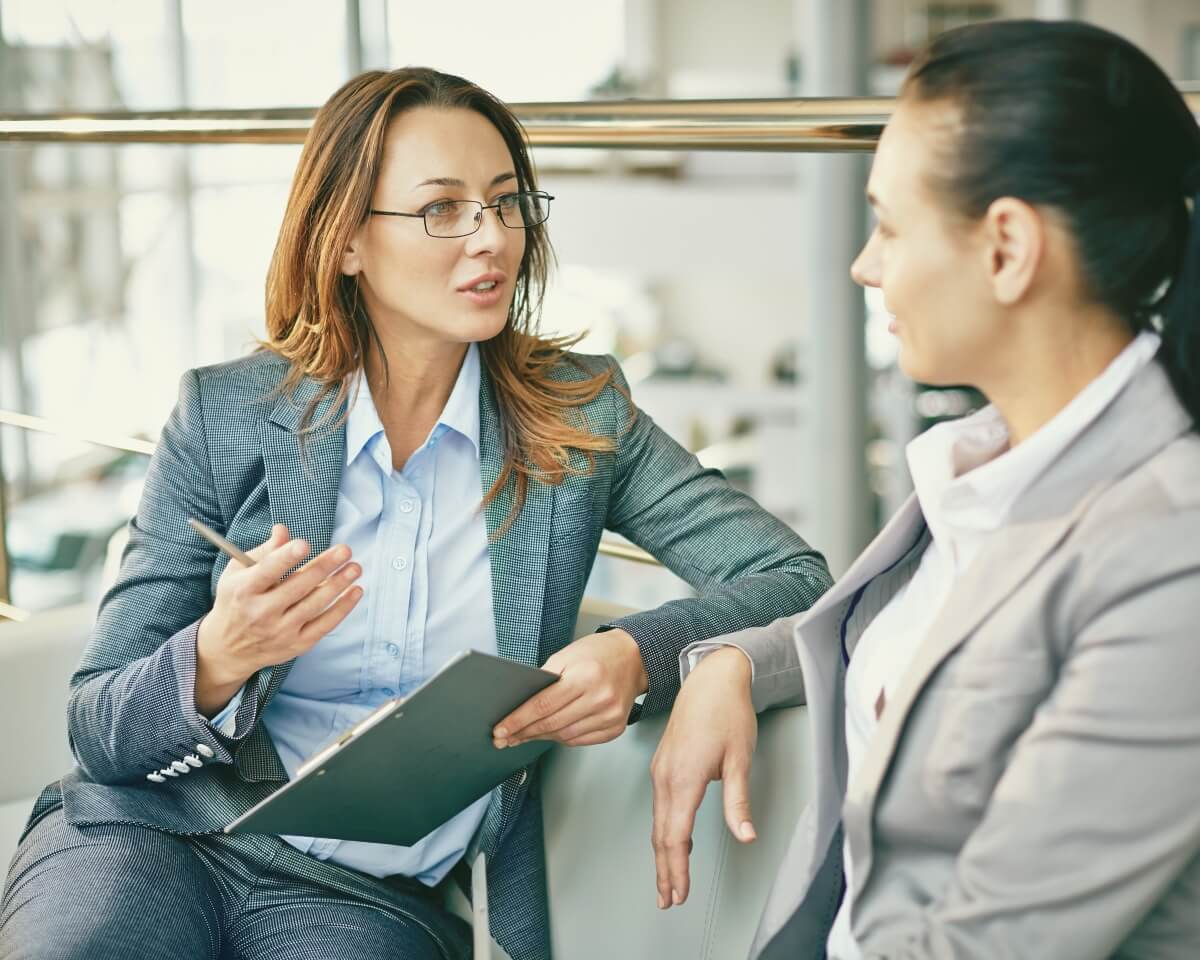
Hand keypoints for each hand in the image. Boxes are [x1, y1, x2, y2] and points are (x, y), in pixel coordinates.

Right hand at [194, 524, 362, 715]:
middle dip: (324, 566)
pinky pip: (324, 625)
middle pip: (298, 586)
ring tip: (355, 567)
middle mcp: (261, 613)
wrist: (228, 649)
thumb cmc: (236, 601)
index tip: (304, 544)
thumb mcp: (238, 573)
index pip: (267, 571)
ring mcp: (280, 631)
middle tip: (345, 550)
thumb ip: (264, 551)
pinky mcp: (296, 645)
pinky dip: (343, 608)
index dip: (286, 557)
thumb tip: (283, 530)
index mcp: (244, 590)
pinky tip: (356, 591)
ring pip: (315, 605)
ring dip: (339, 585)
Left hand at [492, 629, 648, 748]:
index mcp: (585, 677)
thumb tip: (519, 705)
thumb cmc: (598, 653)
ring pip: (565, 736)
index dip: (518, 720)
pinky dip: (562, 738)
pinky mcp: (616, 727)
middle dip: (524, 732)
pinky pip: (580, 740)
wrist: (634, 658)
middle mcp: (600, 698)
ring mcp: (610, 716)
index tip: (501, 730)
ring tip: (524, 735)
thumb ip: (544, 679)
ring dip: (541, 737)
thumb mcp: (566, 655)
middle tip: (504, 738)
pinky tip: (550, 734)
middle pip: (552, 724)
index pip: (543, 705)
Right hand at [650, 646, 756, 908]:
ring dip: (662, 853)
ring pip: (657, 821)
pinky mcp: (663, 764)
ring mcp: (661, 769)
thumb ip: (738, 801)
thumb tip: (745, 834)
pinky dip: (664, 830)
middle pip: (660, 834)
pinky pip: (660, 805)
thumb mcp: (740, 758)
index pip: (675, 836)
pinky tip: (674, 841)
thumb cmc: (727, 712)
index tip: (680, 893)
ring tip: (668, 880)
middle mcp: (665, 776)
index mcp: (683, 777)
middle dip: (664, 870)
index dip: (677, 869)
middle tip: (668, 899)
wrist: (711, 678)